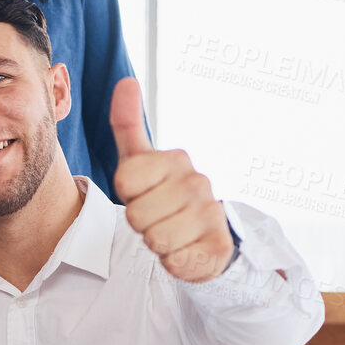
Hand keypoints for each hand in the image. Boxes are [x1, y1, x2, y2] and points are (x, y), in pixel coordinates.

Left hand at [109, 77, 233, 281]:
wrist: (203, 233)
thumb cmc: (163, 194)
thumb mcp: (140, 160)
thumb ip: (128, 123)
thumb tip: (125, 81)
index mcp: (176, 159)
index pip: (124, 179)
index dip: (127, 193)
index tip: (142, 191)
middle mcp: (199, 182)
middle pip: (136, 215)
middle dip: (140, 222)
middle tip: (156, 216)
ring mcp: (212, 214)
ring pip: (156, 240)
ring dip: (156, 243)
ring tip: (170, 232)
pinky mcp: (220, 248)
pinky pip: (177, 263)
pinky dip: (175, 262)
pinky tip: (186, 250)